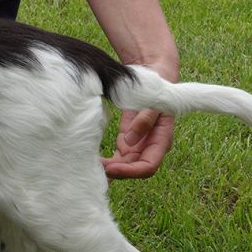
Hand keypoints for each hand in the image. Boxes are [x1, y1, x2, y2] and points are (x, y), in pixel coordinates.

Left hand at [102, 58, 179, 179]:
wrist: (153, 79)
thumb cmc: (155, 90)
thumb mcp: (153, 102)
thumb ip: (144, 120)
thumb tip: (129, 142)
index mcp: (161, 140)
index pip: (148, 166)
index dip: (130, 171)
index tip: (111, 168)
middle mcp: (150, 147)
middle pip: (134, 169)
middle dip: (116, 171)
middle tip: (95, 169)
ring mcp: (138, 146)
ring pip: (125, 165)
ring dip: (110, 169)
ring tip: (91, 167)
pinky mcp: (127, 142)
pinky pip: (118, 158)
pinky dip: (108, 162)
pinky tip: (94, 162)